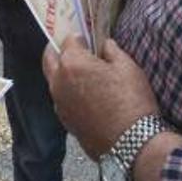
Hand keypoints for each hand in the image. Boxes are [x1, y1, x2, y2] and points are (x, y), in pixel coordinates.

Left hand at [41, 35, 159, 160]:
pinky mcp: (64, 120)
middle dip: (59, 50)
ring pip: (53, 80)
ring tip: (82, 71)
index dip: (80, 36)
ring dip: (62, 72)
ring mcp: (59, 103)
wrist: (132, 143)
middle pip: (50, 58)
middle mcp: (58, 82)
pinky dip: (68, 91)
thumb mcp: (128, 67)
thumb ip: (112, 51)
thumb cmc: (131, 101)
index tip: (88, 37)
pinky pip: (61, 98)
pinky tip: (85, 94)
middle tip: (73, 48)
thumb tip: (105, 45)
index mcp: (72, 64)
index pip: (68, 40)